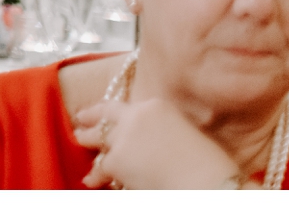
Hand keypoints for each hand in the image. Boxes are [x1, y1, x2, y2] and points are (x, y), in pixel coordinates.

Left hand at [73, 96, 242, 189]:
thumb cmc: (208, 165)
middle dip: (90, 119)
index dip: (108, 110)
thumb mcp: (185, 132)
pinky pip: (102, 167)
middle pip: (105, 115)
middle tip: (81, 122)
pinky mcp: (116, 160)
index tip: (97, 112)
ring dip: (89, 144)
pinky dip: (97, 175)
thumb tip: (146, 140)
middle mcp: (135, 115)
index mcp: (156, 105)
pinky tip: (91, 180)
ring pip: (98, 139)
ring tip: (81, 146)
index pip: (124, 105)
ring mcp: (123, 137)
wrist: (208, 184)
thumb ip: (160, 128)